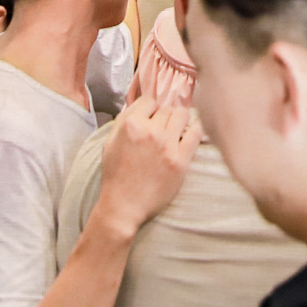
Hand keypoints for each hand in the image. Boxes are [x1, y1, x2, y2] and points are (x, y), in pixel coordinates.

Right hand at [93, 95, 199, 236]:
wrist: (124, 206)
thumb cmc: (115, 175)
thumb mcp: (110, 142)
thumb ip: (124, 120)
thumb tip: (140, 105)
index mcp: (131, 125)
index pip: (149, 101)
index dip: (150, 110)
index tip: (152, 120)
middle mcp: (150, 132)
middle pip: (167, 108)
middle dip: (165, 117)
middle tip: (163, 129)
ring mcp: (166, 146)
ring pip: (182, 115)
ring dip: (180, 121)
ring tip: (176, 132)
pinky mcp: (180, 160)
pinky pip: (197, 133)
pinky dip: (196, 129)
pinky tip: (193, 132)